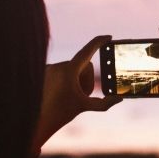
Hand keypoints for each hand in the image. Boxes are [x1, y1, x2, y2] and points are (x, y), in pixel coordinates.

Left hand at [31, 35, 121, 157]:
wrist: (38, 120)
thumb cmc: (62, 113)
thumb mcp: (85, 106)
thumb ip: (105, 103)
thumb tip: (119, 98)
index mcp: (69, 70)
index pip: (88, 50)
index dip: (99, 42)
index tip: (108, 37)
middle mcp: (58, 65)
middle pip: (83, 65)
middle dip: (86, 78)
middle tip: (81, 94)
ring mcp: (49, 67)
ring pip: (72, 67)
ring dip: (75, 79)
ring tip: (68, 95)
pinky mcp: (43, 71)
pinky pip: (60, 70)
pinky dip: (64, 79)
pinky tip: (57, 92)